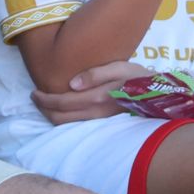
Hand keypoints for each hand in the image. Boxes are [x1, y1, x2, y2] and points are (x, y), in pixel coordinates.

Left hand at [31, 60, 153, 124]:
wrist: (159, 95)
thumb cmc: (138, 77)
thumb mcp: (119, 67)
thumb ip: (95, 74)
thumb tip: (71, 83)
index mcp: (97, 98)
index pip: (61, 103)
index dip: (44, 99)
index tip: (34, 92)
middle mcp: (96, 114)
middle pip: (60, 118)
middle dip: (44, 109)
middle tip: (35, 97)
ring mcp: (100, 122)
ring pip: (67, 125)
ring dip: (52, 116)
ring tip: (45, 104)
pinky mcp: (103, 124)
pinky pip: (77, 126)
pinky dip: (63, 120)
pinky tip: (62, 111)